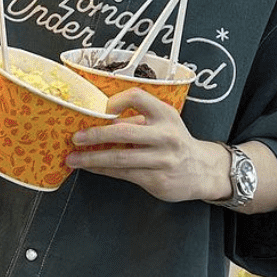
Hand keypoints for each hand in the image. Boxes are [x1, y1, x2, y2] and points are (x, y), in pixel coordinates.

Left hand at [67, 89, 229, 202]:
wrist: (203, 170)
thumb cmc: (175, 143)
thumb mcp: (163, 123)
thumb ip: (137, 121)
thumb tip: (99, 121)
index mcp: (165, 114)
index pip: (137, 97)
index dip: (115, 101)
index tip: (98, 109)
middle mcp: (165, 135)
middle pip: (123, 131)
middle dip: (95, 134)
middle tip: (76, 137)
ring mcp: (162, 159)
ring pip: (120, 157)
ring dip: (92, 158)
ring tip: (73, 158)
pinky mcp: (157, 179)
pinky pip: (123, 173)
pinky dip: (103, 170)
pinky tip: (91, 167)